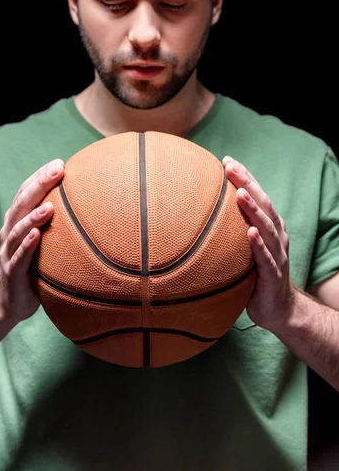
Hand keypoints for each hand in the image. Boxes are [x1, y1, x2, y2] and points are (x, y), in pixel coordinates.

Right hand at [0, 158, 64, 323]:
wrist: (10, 303)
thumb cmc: (33, 269)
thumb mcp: (46, 244)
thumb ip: (58, 226)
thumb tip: (92, 210)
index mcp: (18, 222)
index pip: (26, 193)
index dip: (40, 177)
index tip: (59, 163)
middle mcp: (10, 232)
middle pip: (22, 203)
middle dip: (39, 185)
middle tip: (58, 170)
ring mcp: (8, 251)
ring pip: (18, 228)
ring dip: (34, 216)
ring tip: (51, 205)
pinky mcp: (12, 272)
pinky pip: (19, 257)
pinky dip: (27, 245)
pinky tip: (37, 236)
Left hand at [222, 156, 295, 329]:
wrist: (277, 309)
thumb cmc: (254, 276)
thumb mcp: (240, 250)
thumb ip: (228, 233)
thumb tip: (193, 218)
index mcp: (268, 227)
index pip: (257, 196)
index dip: (244, 177)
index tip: (226, 160)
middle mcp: (276, 235)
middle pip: (263, 204)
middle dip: (247, 183)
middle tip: (229, 167)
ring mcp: (277, 254)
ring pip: (267, 227)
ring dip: (254, 209)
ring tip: (240, 194)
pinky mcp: (274, 275)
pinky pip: (266, 258)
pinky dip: (259, 245)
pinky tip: (250, 234)